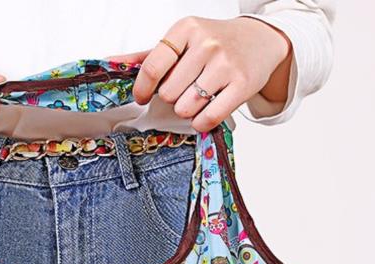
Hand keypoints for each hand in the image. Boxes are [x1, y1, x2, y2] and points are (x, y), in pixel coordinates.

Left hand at [110, 16, 292, 131]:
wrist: (260, 40)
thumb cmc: (215, 43)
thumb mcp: (183, 40)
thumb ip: (148, 55)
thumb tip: (113, 64)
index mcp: (186, 29)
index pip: (153, 68)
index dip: (143, 89)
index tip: (142, 96)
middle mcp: (207, 44)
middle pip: (168, 93)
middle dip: (171, 98)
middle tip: (184, 90)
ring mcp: (225, 64)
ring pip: (186, 108)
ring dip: (186, 110)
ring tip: (197, 97)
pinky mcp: (242, 85)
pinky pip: (207, 118)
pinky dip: (201, 122)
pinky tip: (206, 110)